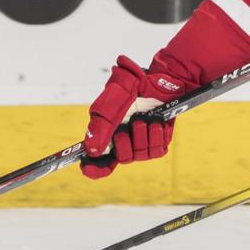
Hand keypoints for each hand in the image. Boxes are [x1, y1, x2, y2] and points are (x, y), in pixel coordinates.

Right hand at [80, 56, 191, 178]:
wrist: (160, 80)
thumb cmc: (133, 88)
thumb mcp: (113, 102)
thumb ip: (101, 125)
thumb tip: (91, 150)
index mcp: (106, 135)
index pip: (98, 163)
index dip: (93, 168)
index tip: (89, 166)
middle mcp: (123, 142)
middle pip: (122, 159)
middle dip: (126, 142)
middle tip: (130, 123)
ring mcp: (142, 143)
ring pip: (141, 155)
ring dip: (143, 134)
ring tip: (145, 118)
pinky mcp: (159, 141)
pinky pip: (158, 150)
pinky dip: (157, 135)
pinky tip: (157, 122)